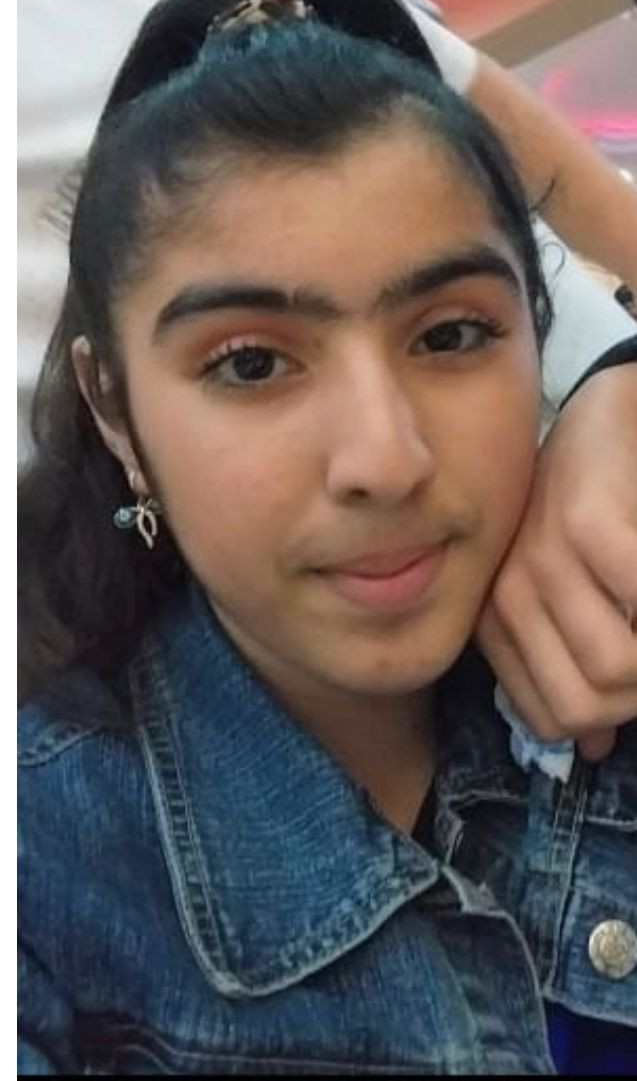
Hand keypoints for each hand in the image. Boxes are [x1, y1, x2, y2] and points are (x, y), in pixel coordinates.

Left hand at [477, 364, 636, 760]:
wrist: (611, 418)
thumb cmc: (600, 514)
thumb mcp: (575, 593)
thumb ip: (578, 667)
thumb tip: (593, 749)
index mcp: (501, 617)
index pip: (553, 718)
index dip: (611, 719)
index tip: (635, 684)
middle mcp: (508, 592)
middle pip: (587, 704)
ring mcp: (542, 557)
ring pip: (616, 667)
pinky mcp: (585, 525)